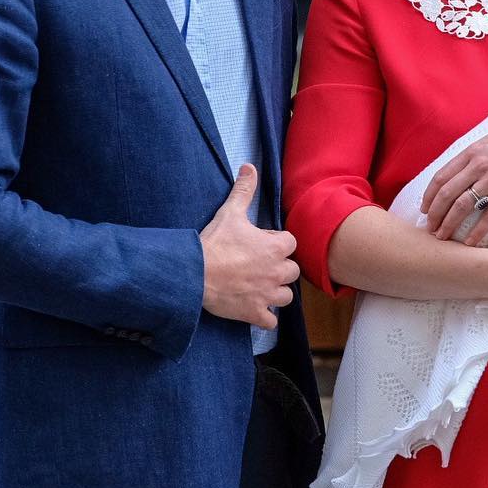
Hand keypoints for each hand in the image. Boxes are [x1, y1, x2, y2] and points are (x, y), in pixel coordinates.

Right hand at [200, 165, 299, 329]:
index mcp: (276, 247)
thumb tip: (249, 166)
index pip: (291, 243)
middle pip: (292, 271)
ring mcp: (267, 295)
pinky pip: (271, 321)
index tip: (262, 243)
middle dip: (280, 268)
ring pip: (286, 297)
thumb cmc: (215, 243)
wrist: (194, 274)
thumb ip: (244, 190)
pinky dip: (265, 316)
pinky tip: (254, 307)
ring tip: (260, 286)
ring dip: (276, 292)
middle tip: (261, 265)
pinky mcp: (255, 313)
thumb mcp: (231, 212)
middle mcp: (277, 272)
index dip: (278, 243)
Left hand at [421, 114, 487, 246]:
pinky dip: (477, 230)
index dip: (429, 196)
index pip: (441, 177)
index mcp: (470, 153)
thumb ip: (472, 156)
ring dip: (450, 223)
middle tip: (429, 228)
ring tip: (443, 236)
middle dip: (435, 214)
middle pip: (447, 193)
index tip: (424, 210)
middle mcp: (478, 166)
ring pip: (463, 205)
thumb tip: (457, 170)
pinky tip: (470, 242)